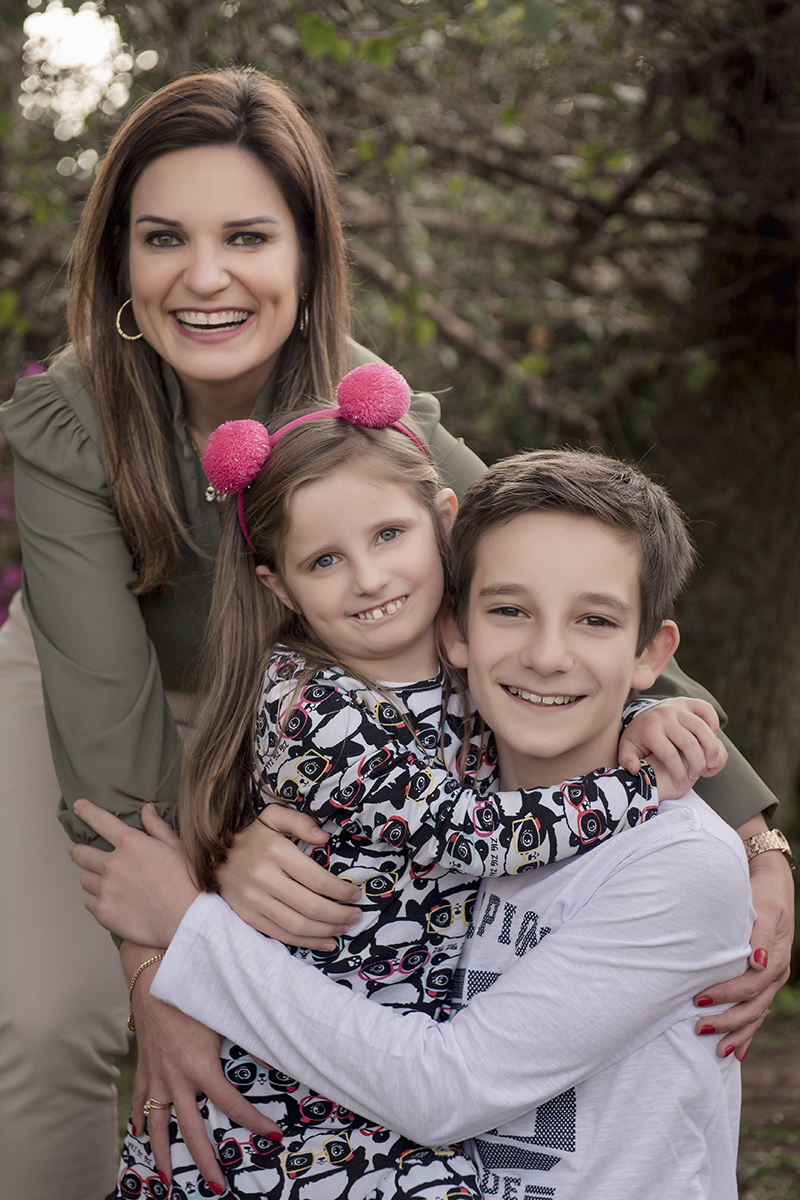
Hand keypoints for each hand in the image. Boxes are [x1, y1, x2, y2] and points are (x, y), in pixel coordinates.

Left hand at [70, 800, 198, 945]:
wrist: (187, 920)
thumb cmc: (186, 882)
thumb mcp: (176, 847)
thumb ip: (157, 827)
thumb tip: (146, 809)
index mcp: (131, 844)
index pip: (101, 821)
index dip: (87, 811)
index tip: (78, 806)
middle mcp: (113, 864)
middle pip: (80, 853)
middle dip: (78, 850)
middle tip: (80, 852)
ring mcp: (106, 889)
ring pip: (85, 879)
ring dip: (93, 878)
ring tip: (107, 884)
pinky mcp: (103, 912)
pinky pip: (89, 901)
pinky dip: (97, 900)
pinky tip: (112, 902)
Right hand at [122, 941, 281, 1190]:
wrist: (153, 973)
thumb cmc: (192, 989)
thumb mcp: (224, 1013)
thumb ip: (250, 1037)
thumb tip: (277, 1057)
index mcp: (200, 1067)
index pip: (232, 1104)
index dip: (254, 1122)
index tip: (272, 1136)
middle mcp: (176, 1078)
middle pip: (191, 1130)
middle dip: (204, 1161)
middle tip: (217, 1186)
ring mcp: (157, 1075)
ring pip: (157, 1124)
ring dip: (161, 1154)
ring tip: (166, 1179)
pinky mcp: (144, 1066)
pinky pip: (140, 1100)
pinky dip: (138, 1119)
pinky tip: (138, 1134)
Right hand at [217, 805, 362, 948]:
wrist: (211, 857)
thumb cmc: (251, 837)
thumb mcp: (272, 817)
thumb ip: (299, 821)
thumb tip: (324, 837)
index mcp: (274, 851)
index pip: (316, 879)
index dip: (341, 891)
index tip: (355, 894)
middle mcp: (263, 878)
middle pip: (310, 906)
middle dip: (339, 914)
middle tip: (357, 915)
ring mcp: (253, 900)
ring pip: (297, 924)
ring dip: (326, 930)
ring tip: (345, 928)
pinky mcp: (247, 917)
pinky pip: (280, 935)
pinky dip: (306, 942)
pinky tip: (325, 941)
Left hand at [619, 698, 725, 795]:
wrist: (642, 714)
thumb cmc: (638, 737)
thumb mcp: (627, 749)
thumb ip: (627, 760)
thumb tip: (634, 768)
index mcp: (649, 729)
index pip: (669, 754)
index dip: (678, 773)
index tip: (681, 784)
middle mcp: (664, 716)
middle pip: (688, 743)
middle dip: (697, 764)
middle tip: (697, 776)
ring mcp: (677, 708)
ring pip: (701, 728)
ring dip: (711, 748)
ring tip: (711, 763)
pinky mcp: (688, 702)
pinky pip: (706, 709)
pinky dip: (714, 722)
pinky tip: (713, 738)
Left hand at [693, 836, 793, 1059]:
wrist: (771, 883)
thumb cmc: (763, 894)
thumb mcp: (764, 908)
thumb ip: (760, 935)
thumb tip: (757, 963)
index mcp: (774, 959)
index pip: (749, 986)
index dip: (725, 995)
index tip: (699, 1000)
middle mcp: (774, 974)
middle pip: (753, 1008)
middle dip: (728, 1023)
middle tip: (699, 1030)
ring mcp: (771, 979)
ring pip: (756, 1015)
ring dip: (737, 1033)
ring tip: (718, 1050)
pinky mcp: (764, 979)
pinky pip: (757, 1011)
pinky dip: (747, 1031)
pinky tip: (737, 1051)